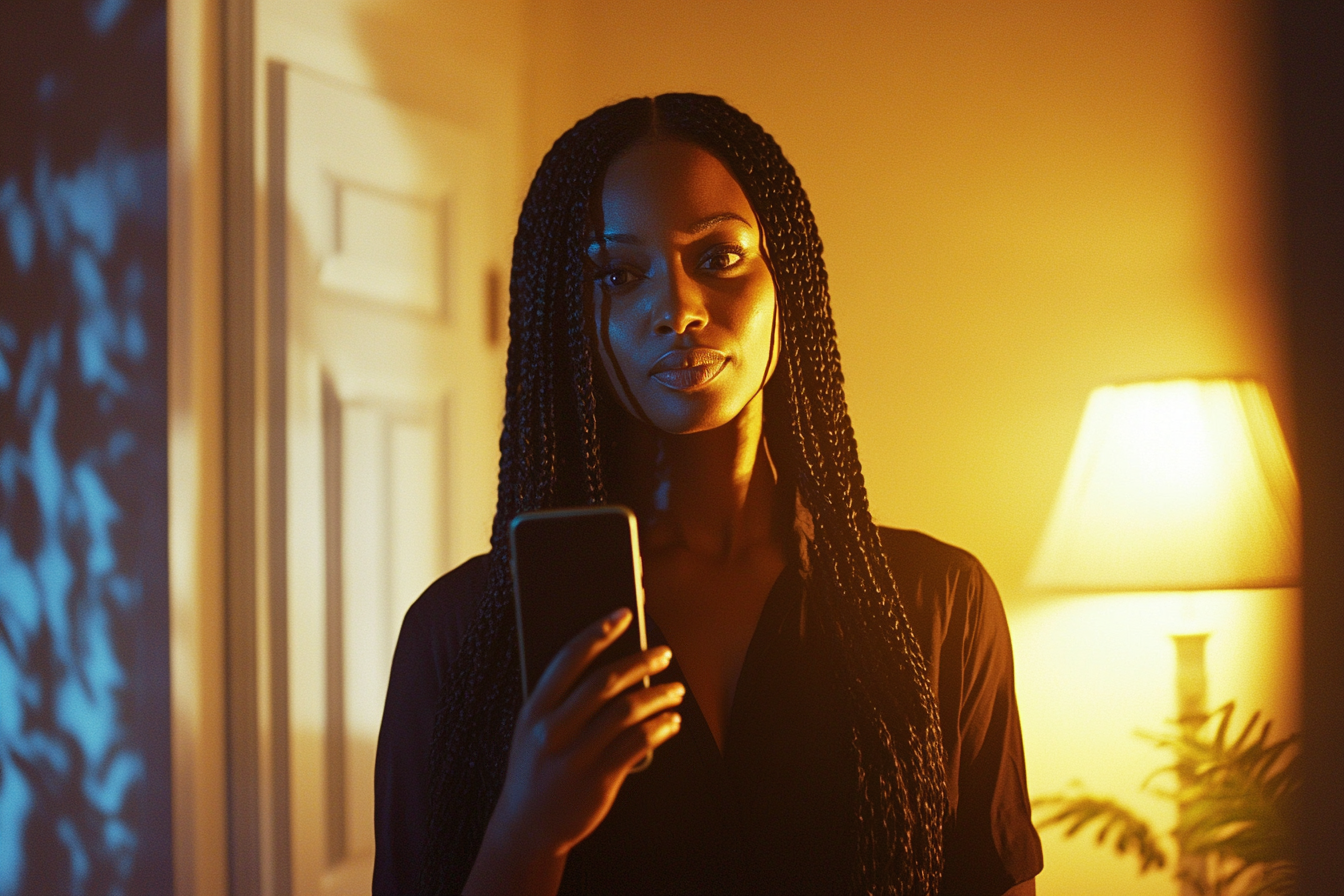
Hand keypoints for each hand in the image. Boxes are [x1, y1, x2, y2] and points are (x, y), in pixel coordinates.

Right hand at [464, 608, 684, 894]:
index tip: (625, 614)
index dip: (598, 632)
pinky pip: (637, 744)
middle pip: (605, 682)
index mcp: (534, 710)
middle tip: (664, 654)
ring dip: (658, 696)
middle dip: (640, 662)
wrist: (526, 829)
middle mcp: (551, 730)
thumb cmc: (536, 769)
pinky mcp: (597, 781)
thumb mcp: (531, 730)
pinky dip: (660, 728)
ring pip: (626, 712)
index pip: (569, 659)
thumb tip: (611, 663)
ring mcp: (574, 757)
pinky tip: (672, 722)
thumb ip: (560, 700)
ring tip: (675, 690)